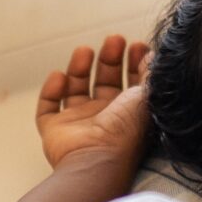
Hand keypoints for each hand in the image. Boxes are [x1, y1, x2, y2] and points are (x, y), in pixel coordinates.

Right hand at [36, 36, 151, 172]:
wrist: (97, 161)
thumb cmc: (127, 132)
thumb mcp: (148, 97)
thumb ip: (151, 74)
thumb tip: (153, 56)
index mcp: (129, 114)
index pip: (131, 84)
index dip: (134, 63)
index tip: (136, 45)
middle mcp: (104, 118)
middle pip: (105, 82)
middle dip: (110, 59)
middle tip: (114, 40)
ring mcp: (78, 124)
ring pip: (76, 90)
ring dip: (79, 68)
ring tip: (85, 50)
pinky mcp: (55, 130)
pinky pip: (48, 107)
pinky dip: (51, 90)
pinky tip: (59, 76)